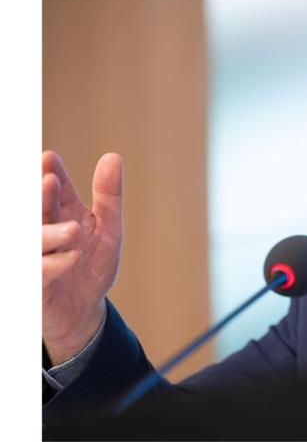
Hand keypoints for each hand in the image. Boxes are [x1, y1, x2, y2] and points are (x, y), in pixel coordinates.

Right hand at [42, 151, 123, 364]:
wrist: (84, 308)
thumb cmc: (92, 264)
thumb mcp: (108, 227)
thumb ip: (109, 195)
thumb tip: (112, 157)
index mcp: (60, 212)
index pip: (52, 187)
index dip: (50, 172)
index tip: (50, 158)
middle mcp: (44, 230)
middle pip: (37, 209)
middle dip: (41, 196)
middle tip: (49, 181)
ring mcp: (37, 256)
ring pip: (35, 240)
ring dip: (51, 233)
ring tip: (74, 230)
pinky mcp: (35, 282)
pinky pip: (41, 271)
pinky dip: (56, 263)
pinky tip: (73, 257)